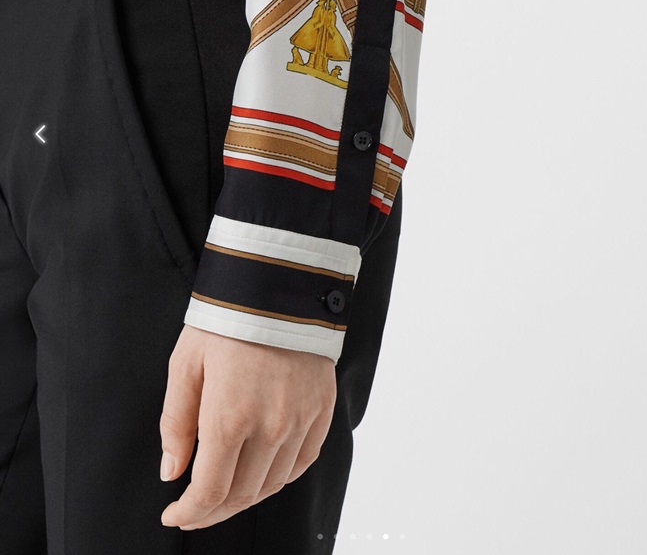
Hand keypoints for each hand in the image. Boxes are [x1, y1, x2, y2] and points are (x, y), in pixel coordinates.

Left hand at [159, 324, 336, 529]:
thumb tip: (171, 473)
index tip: (174, 514)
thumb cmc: (227, 320)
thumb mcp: (185, 364)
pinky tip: (263, 471)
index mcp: (228, 418)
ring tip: (227, 489)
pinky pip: (303, 462)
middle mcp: (270, 427)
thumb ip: (176, 423)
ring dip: (246, 496)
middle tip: (195, 507)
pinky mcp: (322, 409)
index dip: (189, 513)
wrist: (279, 284)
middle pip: (241, 494)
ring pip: (273, 484)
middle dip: (212, 510)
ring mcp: (301, 420)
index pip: (209, 492)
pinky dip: (280, 476)